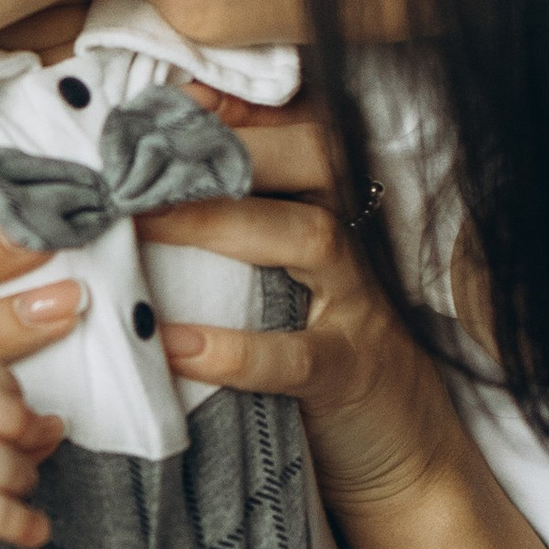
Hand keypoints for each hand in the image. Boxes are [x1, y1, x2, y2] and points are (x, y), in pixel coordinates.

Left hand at [140, 105, 468, 516]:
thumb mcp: (293, 277)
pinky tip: (174, 347)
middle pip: (314, 158)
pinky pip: (295, 356)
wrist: (407, 452)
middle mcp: (358, 240)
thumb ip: (247, 219)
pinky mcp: (351, 374)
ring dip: (221, 221)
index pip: (297, 130)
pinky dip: (235, 350)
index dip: (236, 108)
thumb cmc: (326, 349)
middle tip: (140, 152)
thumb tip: (164, 167)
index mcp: (340, 207)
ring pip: (309, 238)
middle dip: (229, 146)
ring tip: (141, 221)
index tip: (168, 96)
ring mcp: (362, 304)